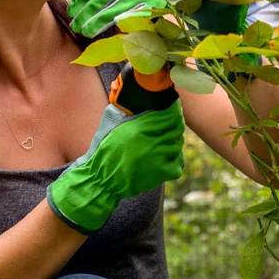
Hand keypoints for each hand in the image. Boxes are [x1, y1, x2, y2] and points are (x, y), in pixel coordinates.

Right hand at [46, 101, 184, 233]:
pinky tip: (168, 159)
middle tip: (173, 127)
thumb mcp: (112, 125)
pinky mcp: (159, 173)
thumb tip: (137, 100)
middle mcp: (150, 140)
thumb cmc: (105, 151)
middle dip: (176, 126)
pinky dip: (175, 162)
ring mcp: (156, 157)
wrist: (101, 178)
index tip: (175, 110)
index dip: (174, 111)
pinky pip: (177, 164)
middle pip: (176, 129)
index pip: (168, 114)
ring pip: (177, 146)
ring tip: (168, 144)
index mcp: (138, 127)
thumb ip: (124, 112)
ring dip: (174, 144)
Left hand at [67, 0, 165, 36]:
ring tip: (85, 31)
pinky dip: (115, 26)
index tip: (70, 12)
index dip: (78, 1)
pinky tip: (106, 31)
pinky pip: (128, 18)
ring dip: (96, 24)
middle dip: (84, 15)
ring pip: (111, 12)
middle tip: (75, 25)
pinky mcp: (149, 5)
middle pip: (99, 0)